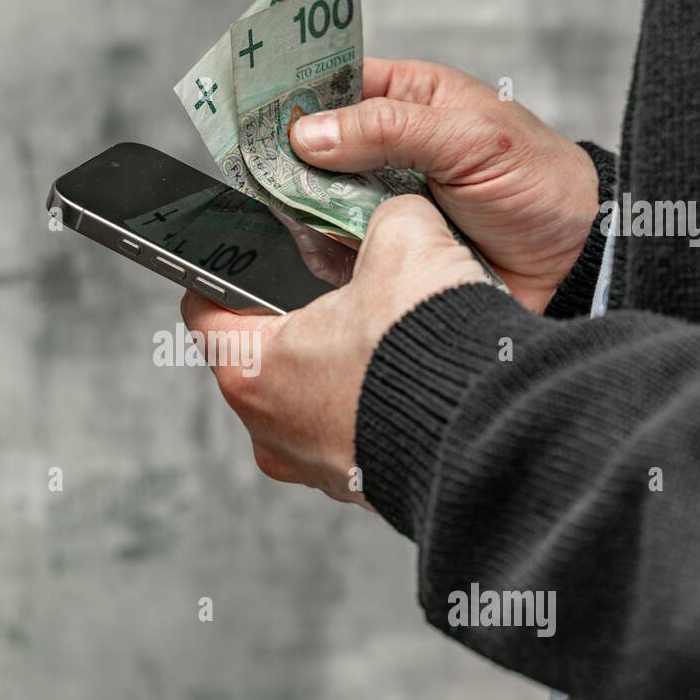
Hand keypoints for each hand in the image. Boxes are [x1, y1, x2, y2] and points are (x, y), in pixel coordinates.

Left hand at [181, 195, 487, 503]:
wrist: (496, 430)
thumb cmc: (430, 347)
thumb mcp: (404, 242)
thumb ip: (381, 217)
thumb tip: (394, 214)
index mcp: (252, 370)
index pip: (203, 311)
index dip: (221, 274)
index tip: (237, 259)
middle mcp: (270, 430)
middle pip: (257, 359)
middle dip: (292, 321)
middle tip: (332, 291)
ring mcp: (312, 466)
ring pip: (305, 400)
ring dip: (334, 367)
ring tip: (380, 335)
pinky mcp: (358, 485)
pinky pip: (348, 432)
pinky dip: (369, 404)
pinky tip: (407, 378)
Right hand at [290, 57, 599, 312]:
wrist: (573, 264)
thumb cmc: (540, 184)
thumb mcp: (470, 138)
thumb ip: (388, 130)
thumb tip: (308, 134)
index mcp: (407, 101)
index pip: (332, 86)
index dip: (293, 99)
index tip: (257, 120)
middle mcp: (384, 152)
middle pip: (309, 152)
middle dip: (292, 169)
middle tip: (283, 185)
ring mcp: (379, 205)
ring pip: (312, 205)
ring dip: (308, 217)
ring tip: (325, 228)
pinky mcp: (381, 254)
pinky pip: (331, 253)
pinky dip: (325, 256)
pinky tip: (338, 259)